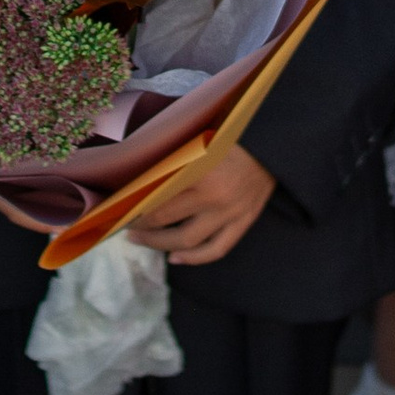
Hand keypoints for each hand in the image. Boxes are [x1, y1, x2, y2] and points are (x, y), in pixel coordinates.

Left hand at [128, 142, 274, 266]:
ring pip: (187, 241)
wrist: (274, 145)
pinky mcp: (243, 223)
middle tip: (126, 224)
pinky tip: (175, 259)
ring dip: (159, 244)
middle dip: (141, 224)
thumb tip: (140, 171)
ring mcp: (230, 213)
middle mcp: (214, 196)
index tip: (120, 206)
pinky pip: (216, 250)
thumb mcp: (199, 139)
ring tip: (141, 240)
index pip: (157, 195)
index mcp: (200, 170)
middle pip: (166, 220)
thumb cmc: (231, 135)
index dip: (135, 204)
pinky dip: (194, 259)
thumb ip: (173, 155)